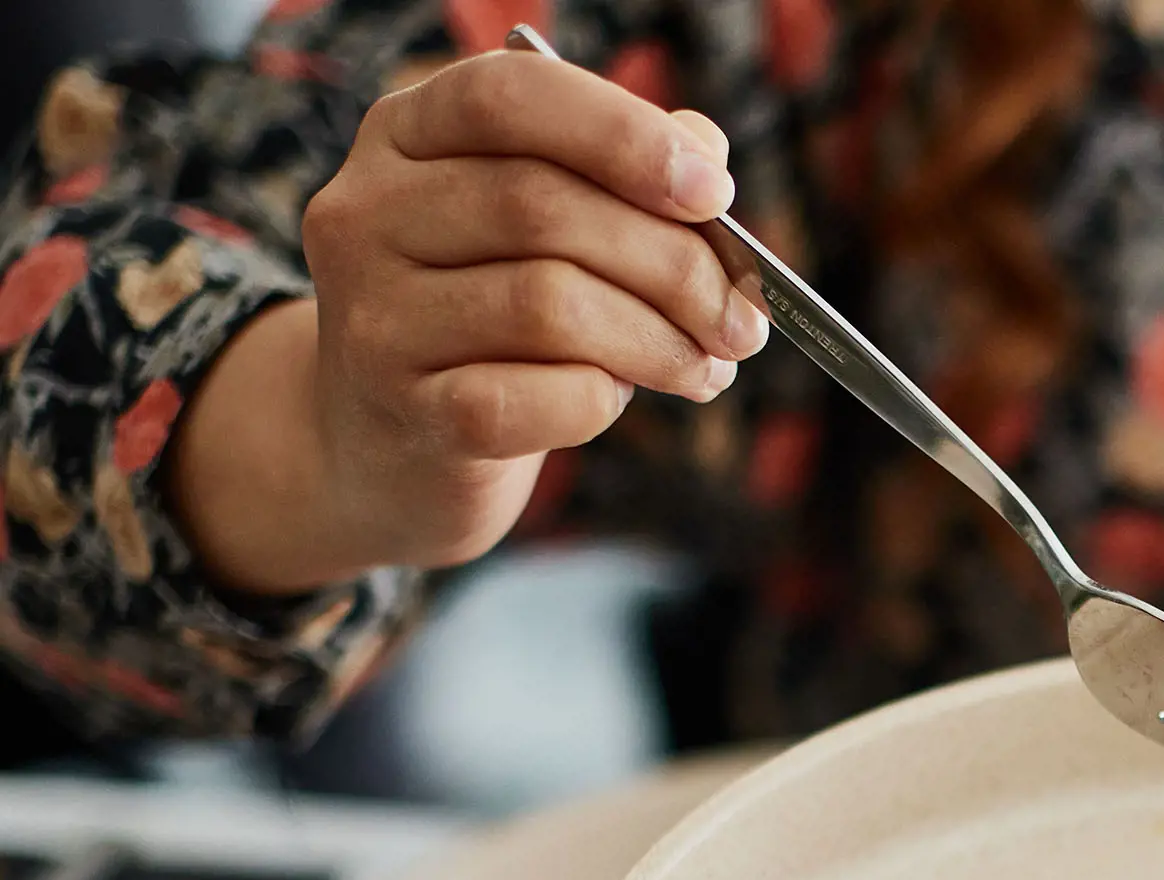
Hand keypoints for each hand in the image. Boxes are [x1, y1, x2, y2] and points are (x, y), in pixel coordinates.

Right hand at [172, 51, 764, 594]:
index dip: (623, 135)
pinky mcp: (408, 412)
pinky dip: (603, 400)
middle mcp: (367, 212)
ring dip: (659, 341)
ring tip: (701, 365)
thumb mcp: (541, 227)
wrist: (391, 444)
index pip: (510, 95)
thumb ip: (618, 173)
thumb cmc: (488, 317)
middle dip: (674, 266)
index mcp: (405, 135)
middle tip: (741, 319)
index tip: (715, 192)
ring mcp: (375, 316)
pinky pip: (540, 397)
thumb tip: (703, 147)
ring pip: (549, 304)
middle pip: (543, 208)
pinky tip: (615, 399)